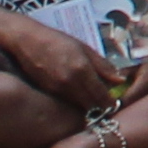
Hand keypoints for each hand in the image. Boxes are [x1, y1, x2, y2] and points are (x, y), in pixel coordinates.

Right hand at [0, 14, 115, 106]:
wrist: (27, 40)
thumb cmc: (58, 41)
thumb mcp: (85, 49)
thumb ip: (103, 66)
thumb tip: (120, 80)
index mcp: (82, 70)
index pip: (101, 96)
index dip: (110, 103)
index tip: (114, 103)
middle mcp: (70, 83)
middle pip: (91, 105)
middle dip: (100, 107)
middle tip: (105, 103)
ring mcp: (57, 89)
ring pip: (79, 106)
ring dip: (88, 106)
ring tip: (92, 98)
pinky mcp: (48, 92)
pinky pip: (67, 102)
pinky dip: (75, 102)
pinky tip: (77, 94)